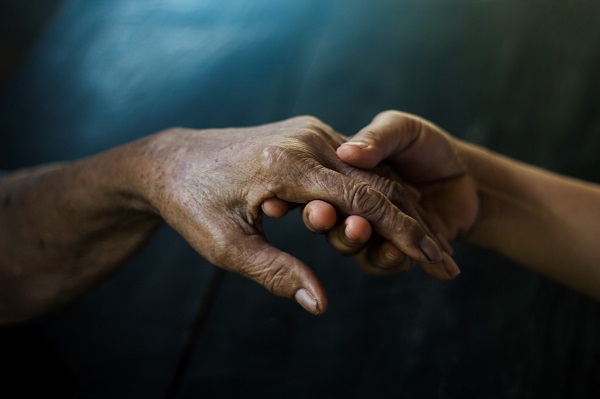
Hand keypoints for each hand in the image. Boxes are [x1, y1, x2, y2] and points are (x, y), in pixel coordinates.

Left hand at [126, 116, 446, 313]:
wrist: (172, 161)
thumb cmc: (193, 205)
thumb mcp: (226, 246)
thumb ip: (276, 272)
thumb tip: (321, 304)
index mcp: (288, 166)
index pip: (364, 202)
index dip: (404, 235)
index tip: (436, 264)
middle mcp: (307, 140)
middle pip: (379, 185)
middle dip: (416, 227)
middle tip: (446, 264)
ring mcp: (310, 132)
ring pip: (373, 172)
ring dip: (404, 209)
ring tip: (432, 245)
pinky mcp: (308, 135)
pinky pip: (356, 164)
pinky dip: (382, 191)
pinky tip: (399, 215)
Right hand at [298, 111, 477, 275]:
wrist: (467, 177)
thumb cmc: (429, 146)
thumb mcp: (402, 129)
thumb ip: (377, 137)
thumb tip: (349, 152)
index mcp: (343, 176)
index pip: (319, 189)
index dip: (302, 194)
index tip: (279, 202)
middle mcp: (351, 207)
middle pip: (330, 218)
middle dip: (323, 218)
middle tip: (320, 214)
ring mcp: (372, 233)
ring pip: (351, 243)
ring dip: (352, 238)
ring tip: (359, 229)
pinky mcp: (395, 252)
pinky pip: (383, 260)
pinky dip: (389, 256)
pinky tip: (398, 250)